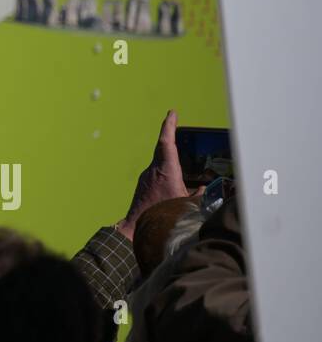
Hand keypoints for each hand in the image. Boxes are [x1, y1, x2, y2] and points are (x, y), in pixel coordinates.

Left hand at [117, 109, 193, 240]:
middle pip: (163, 148)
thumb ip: (198, 195)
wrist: (136, 228)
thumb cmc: (162, 217)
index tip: (172, 113)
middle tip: (176, 122)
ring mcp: (147, 177)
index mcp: (165, 170)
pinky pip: (158, 171)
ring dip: (170, 154)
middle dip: (171, 134)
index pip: (166, 142)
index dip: (169, 126)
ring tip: (182, 151)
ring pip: (161, 160)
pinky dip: (167, 168)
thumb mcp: (187, 205)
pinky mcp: (145, 184)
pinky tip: (175, 177)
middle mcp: (154, 170)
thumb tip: (205, 189)